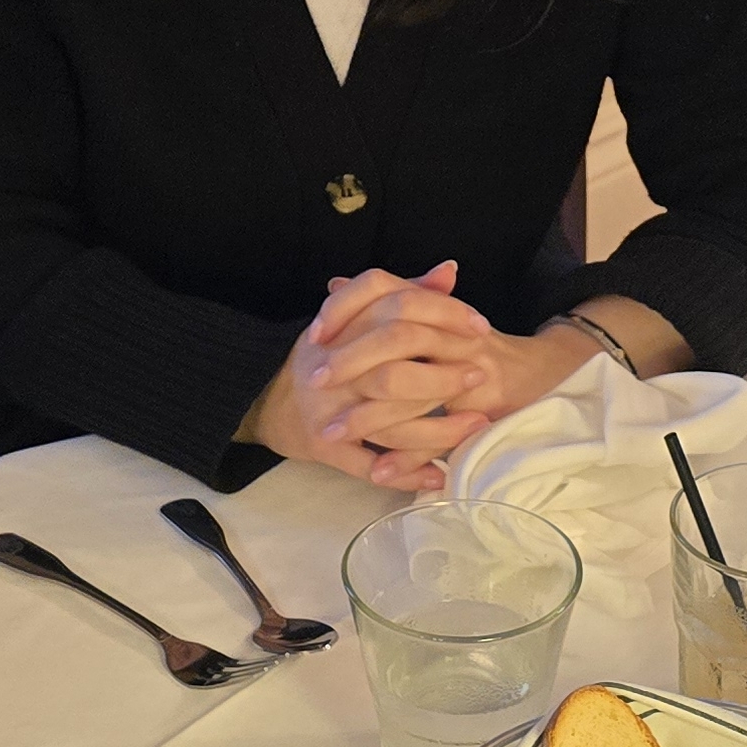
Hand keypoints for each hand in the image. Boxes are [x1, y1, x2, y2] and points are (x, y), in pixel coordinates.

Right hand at [245, 264, 492, 490]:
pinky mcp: (324, 446)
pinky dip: (406, 472)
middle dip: (443, 374)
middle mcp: (334, 366)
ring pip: (388, 421)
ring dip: (437, 428)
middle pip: (394, 366)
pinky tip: (440, 475)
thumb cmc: (326, 355)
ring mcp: (327, 409)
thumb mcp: (358, 317)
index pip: (398, 309)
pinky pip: (370, 464)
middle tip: (479, 375)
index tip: (479, 327)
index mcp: (344, 326)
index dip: (444, 316)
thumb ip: (406, 293)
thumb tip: (450, 271)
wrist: (266, 399)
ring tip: (475, 425)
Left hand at [307, 268, 604, 449]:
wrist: (544, 375)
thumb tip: (333, 285)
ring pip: (412, 391)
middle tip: (316, 383)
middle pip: (395, 340)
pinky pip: (437, 437)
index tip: (316, 334)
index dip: (348, 310)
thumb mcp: (435, 320)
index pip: (388, 292)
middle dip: (351, 364)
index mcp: (439, 310)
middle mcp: (454, 337)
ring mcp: (468, 374)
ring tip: (331, 433)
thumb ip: (388, 303)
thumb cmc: (478, 349)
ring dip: (367, 417)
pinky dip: (406, 458)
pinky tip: (378, 472)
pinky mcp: (479, 411)